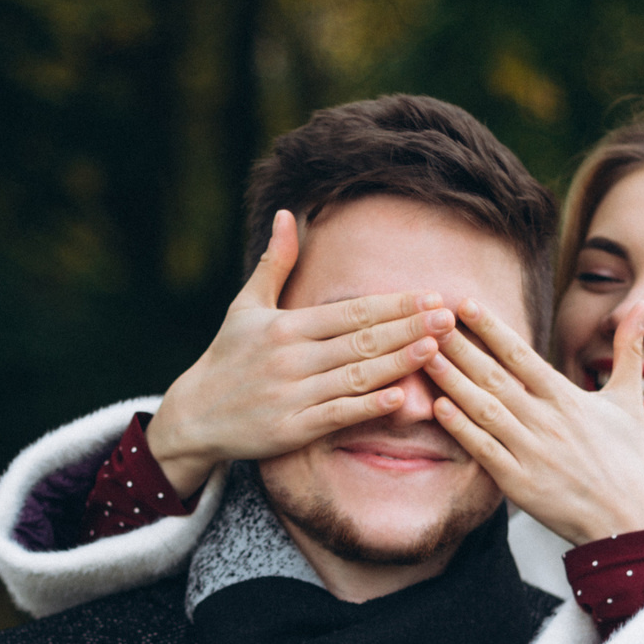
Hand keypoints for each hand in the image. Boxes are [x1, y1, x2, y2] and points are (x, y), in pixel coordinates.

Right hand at [147, 210, 457, 496]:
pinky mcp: (291, 430)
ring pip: (355, 376)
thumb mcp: (245, 306)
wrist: (193, 417)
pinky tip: (399, 397)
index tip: (428, 295)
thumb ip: (274, 262)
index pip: (350, 311)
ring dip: (398, 362)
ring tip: (436, 348)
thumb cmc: (227, 357)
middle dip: (409, 327)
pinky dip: (368, 407)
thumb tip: (287, 213)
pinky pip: (337, 416)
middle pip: (360, 340)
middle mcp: (289, 358)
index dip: (392, 303)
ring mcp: (291, 395)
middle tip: (449, 316)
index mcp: (284, 326)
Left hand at [422, 296, 643, 543]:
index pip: (522, 355)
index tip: (466, 304)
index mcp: (568, 399)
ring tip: (424, 356)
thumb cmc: (627, 459)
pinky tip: (438, 408)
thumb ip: (629, 350)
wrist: (627, 518)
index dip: (492, 329)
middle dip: (461, 347)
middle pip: (496, 377)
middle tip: (430, 321)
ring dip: (453, 382)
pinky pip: (485, 451)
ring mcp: (532, 452)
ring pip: (485, 410)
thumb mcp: (629, 400)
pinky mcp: (520, 483)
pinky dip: (461, 429)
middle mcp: (547, 421)